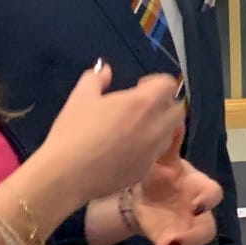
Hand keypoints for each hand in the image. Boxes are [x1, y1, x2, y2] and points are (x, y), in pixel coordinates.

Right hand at [35, 63, 183, 218]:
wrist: (67, 174)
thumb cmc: (73, 131)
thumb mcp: (81, 97)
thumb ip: (96, 78)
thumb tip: (105, 69)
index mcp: (142, 103)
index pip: (169, 85)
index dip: (157, 82)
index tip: (139, 87)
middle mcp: (155, 126)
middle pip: (178, 110)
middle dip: (165, 104)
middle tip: (143, 107)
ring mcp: (152, 151)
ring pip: (170, 134)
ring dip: (161, 126)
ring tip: (138, 128)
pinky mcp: (145, 170)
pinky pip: (156, 155)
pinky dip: (149, 148)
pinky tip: (128, 150)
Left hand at [129, 124, 222, 244]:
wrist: (144, 193)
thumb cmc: (161, 173)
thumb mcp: (162, 158)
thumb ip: (169, 141)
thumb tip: (176, 113)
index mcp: (197, 188)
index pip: (213, 194)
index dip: (207, 201)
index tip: (193, 205)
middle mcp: (194, 214)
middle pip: (206, 230)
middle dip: (191, 237)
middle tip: (172, 241)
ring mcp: (181, 233)